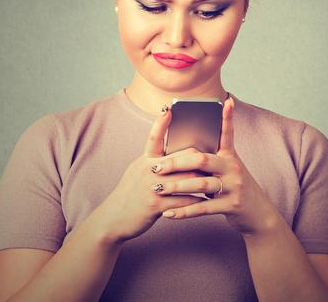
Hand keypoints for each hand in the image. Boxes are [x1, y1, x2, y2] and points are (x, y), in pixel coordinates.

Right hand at [91, 105, 205, 243]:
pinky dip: (196, 201)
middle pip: (181, 159)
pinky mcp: (156, 205)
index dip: (161, 123)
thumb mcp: (137, 172)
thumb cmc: (130, 194)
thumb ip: (154, 162)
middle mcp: (147, 170)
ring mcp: (151, 187)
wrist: (113, 219)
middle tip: (214, 161)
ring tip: (214, 182)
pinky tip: (205, 202)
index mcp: (144, 160)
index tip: (169, 109)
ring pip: (186, 179)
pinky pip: (183, 201)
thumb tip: (176, 155)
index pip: (153, 138)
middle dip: (200, 161)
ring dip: (202, 182)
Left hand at [150, 97, 282, 235]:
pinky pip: (203, 207)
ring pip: (201, 184)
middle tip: (156, 167)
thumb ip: (211, 161)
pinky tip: (169, 213)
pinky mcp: (231, 205)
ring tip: (158, 189)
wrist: (258, 215)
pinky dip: (184, 211)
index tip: (225, 101)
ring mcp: (234, 186)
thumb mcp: (229, 170)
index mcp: (230, 157)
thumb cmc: (236, 189)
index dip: (227, 118)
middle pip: (202, 159)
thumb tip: (185, 153)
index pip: (227, 133)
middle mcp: (233, 168)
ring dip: (177, 187)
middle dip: (176, 162)